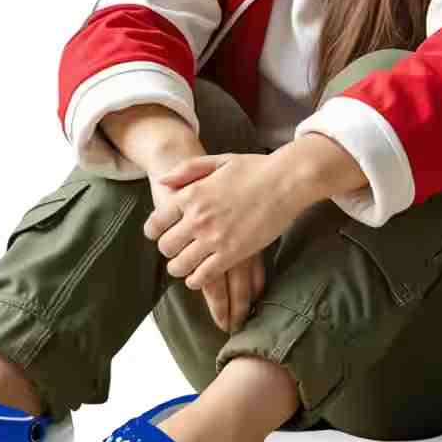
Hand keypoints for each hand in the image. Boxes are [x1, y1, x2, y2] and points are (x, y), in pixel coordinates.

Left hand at [144, 152, 304, 312]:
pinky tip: (200, 276)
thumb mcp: (218, 161)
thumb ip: (187, 170)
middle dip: (169, 251)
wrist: (287, 180)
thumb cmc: (256, 168)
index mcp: (191, 195)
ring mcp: (214, 238)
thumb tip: (162, 183)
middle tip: (177, 251)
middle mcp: (197, 218)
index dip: (155, 232)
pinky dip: (197, 280)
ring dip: (180, 268)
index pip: (156, 223)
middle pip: (165, 247)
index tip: (160, 235)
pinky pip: (204, 277)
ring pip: (180, 265)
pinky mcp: (232, 254)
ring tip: (186, 266)